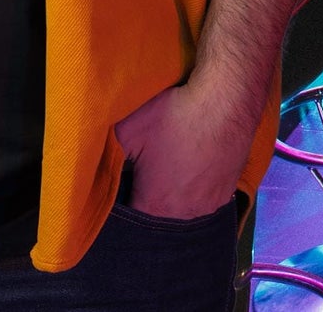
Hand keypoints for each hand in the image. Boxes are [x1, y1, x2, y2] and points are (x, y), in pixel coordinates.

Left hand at [113, 82, 243, 219]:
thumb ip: (108, 152)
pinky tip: (190, 166)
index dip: (122, 201)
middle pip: (157, 215)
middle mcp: (182, 216)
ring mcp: (208, 207)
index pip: (130, 219)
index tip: (120, 182)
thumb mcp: (129, 129)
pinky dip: (195, 188)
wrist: (224, 104)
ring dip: (173, 194)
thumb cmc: (174, 117)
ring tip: (169, 167)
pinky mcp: (226, 194)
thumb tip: (95, 165)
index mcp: (154, 205)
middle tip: (143, 172)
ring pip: (182, 208)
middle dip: (147, 196)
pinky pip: (203, 199)